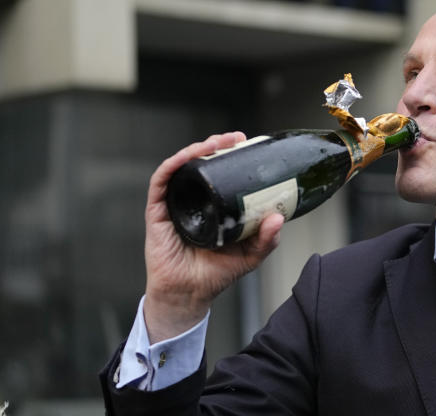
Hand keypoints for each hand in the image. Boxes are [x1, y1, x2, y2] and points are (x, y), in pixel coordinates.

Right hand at [142, 132, 283, 342]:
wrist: (189, 295)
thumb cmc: (215, 274)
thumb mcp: (250, 255)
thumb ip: (267, 239)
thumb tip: (278, 217)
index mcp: (211, 205)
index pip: (218, 173)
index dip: (230, 156)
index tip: (247, 144)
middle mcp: (191, 200)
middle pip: (199, 164)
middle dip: (216, 145)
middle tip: (236, 138)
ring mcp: (173, 204)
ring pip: (180, 167)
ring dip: (196, 149)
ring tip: (216, 142)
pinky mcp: (157, 212)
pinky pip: (161, 181)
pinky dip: (174, 164)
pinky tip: (188, 156)